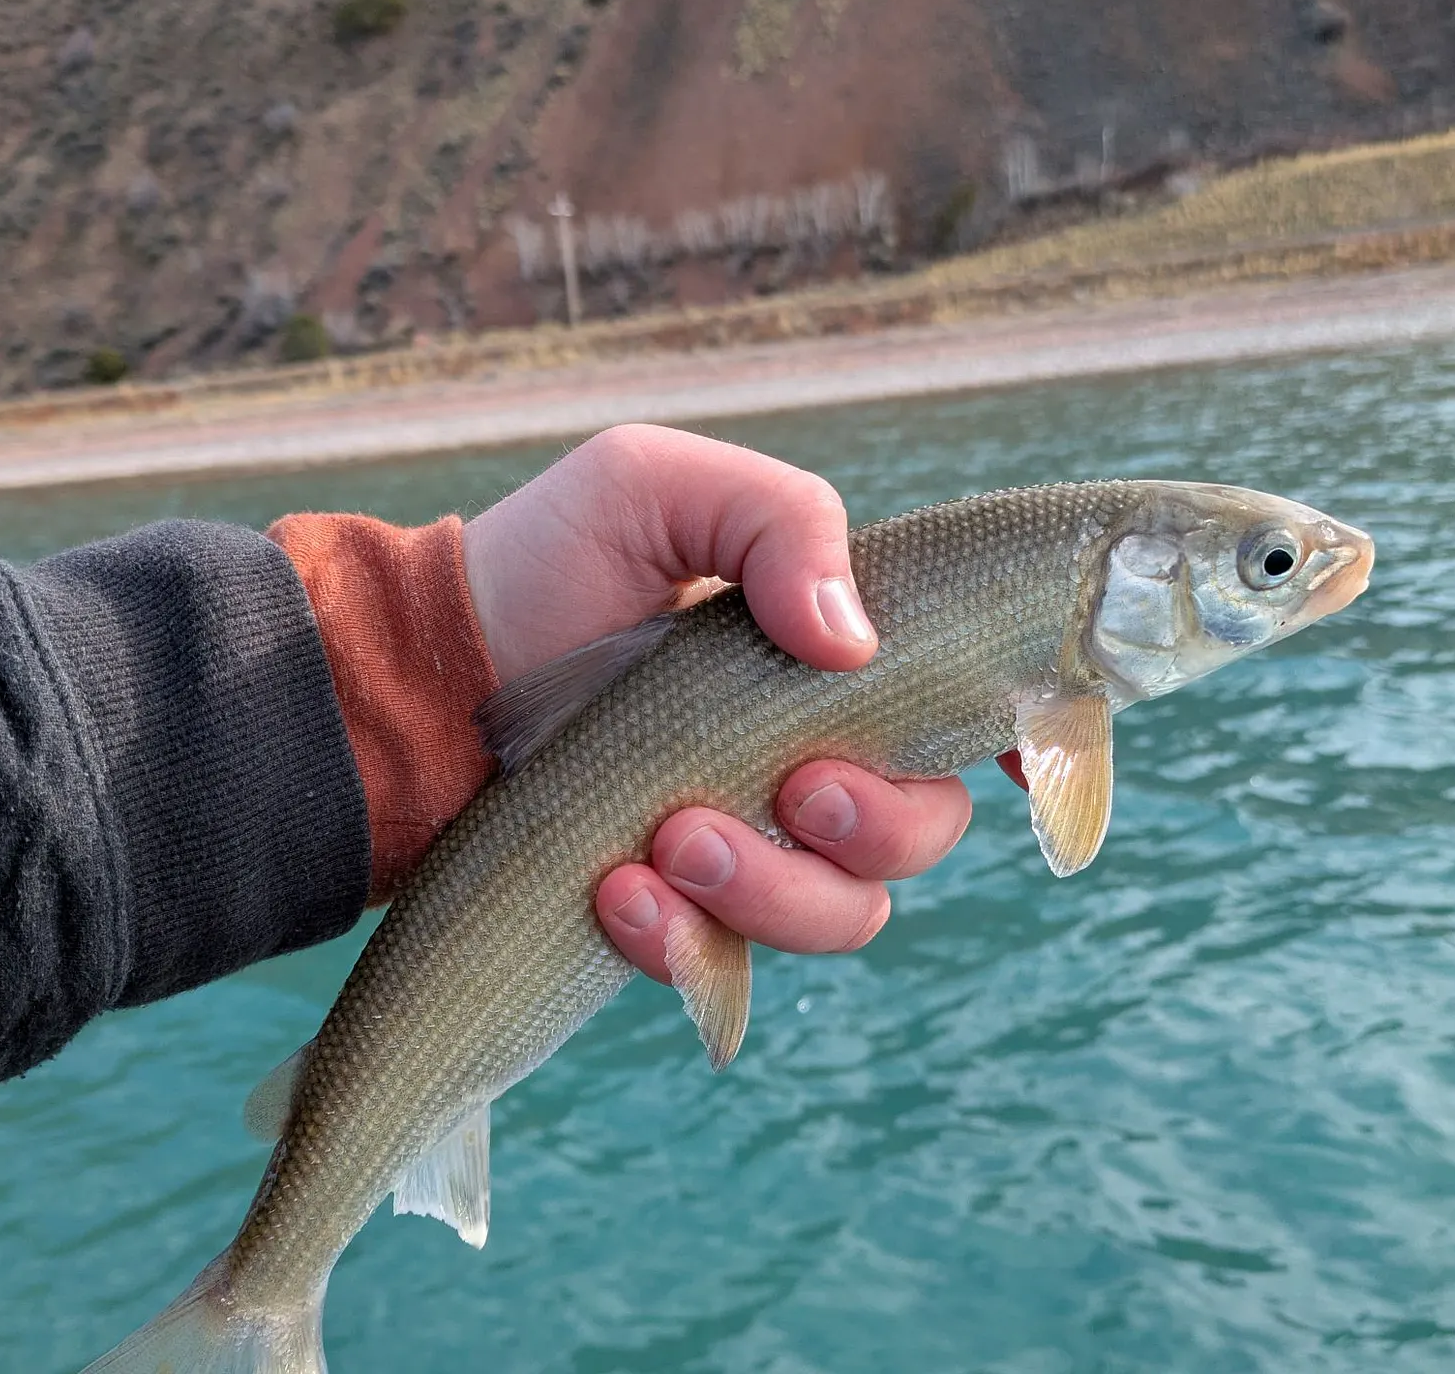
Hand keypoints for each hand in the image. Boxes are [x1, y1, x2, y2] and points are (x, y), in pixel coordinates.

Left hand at [461, 425, 972, 984]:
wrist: (425, 671)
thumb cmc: (547, 563)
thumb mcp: (654, 486)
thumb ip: (778, 521)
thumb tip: (855, 642)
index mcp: (828, 657)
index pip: (969, 707)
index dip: (1029, 742)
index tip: (1011, 762)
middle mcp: (809, 754)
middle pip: (926, 828)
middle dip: (871, 825)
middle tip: (785, 788)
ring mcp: (750, 843)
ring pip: (849, 913)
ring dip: (774, 888)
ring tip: (668, 838)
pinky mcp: (679, 916)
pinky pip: (732, 968)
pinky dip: (686, 944)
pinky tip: (616, 892)